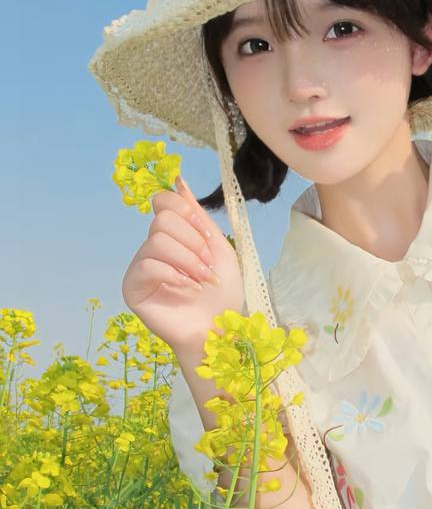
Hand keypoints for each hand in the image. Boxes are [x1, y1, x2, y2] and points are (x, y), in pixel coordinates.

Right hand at [122, 177, 244, 356]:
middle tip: (207, 266)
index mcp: (172, 235)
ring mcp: (140, 266)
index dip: (187, 213)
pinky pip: (147, 265)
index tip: (206, 235)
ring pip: (157, 241)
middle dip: (193, 242)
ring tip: (201, 280)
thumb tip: (178, 180)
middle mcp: (152, 246)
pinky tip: (186, 288)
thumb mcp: (218, 247)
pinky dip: (173, 274)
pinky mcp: (132, 287)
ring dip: (188, 261)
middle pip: (163, 220)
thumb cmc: (221, 291)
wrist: (218, 328)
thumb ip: (198, 215)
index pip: (164, 202)